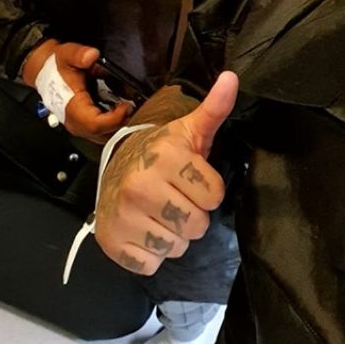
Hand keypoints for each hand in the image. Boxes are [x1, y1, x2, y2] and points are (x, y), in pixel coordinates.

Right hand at [22, 38, 132, 143]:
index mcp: (72, 108)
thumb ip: (79, 55)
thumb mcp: (67, 54)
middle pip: (103, 134)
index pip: (95, 124)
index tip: (127, 105)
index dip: (114, 119)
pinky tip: (122, 111)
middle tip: (135, 107)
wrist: (44, 72)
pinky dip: (114, 125)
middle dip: (122, 123)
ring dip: (119, 125)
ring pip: (104, 136)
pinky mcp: (84, 125)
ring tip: (131, 109)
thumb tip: (91, 56)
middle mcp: (75, 122)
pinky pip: (102, 132)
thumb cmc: (56, 67)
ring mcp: (80, 126)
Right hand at [94, 71, 238, 275]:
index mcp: (165, 157)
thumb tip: (232, 78)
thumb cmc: (161, 154)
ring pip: (175, 248)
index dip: (208, 190)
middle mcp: (141, 186)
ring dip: (172, 236)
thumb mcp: (189, 131)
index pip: (214, 196)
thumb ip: (215, 109)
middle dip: (192, 215)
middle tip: (176, 198)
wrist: (115, 170)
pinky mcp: (112, 243)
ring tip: (159, 212)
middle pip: (197, 226)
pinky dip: (151, 254)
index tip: (192, 179)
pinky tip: (143, 229)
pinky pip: (151, 264)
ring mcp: (123, 216)